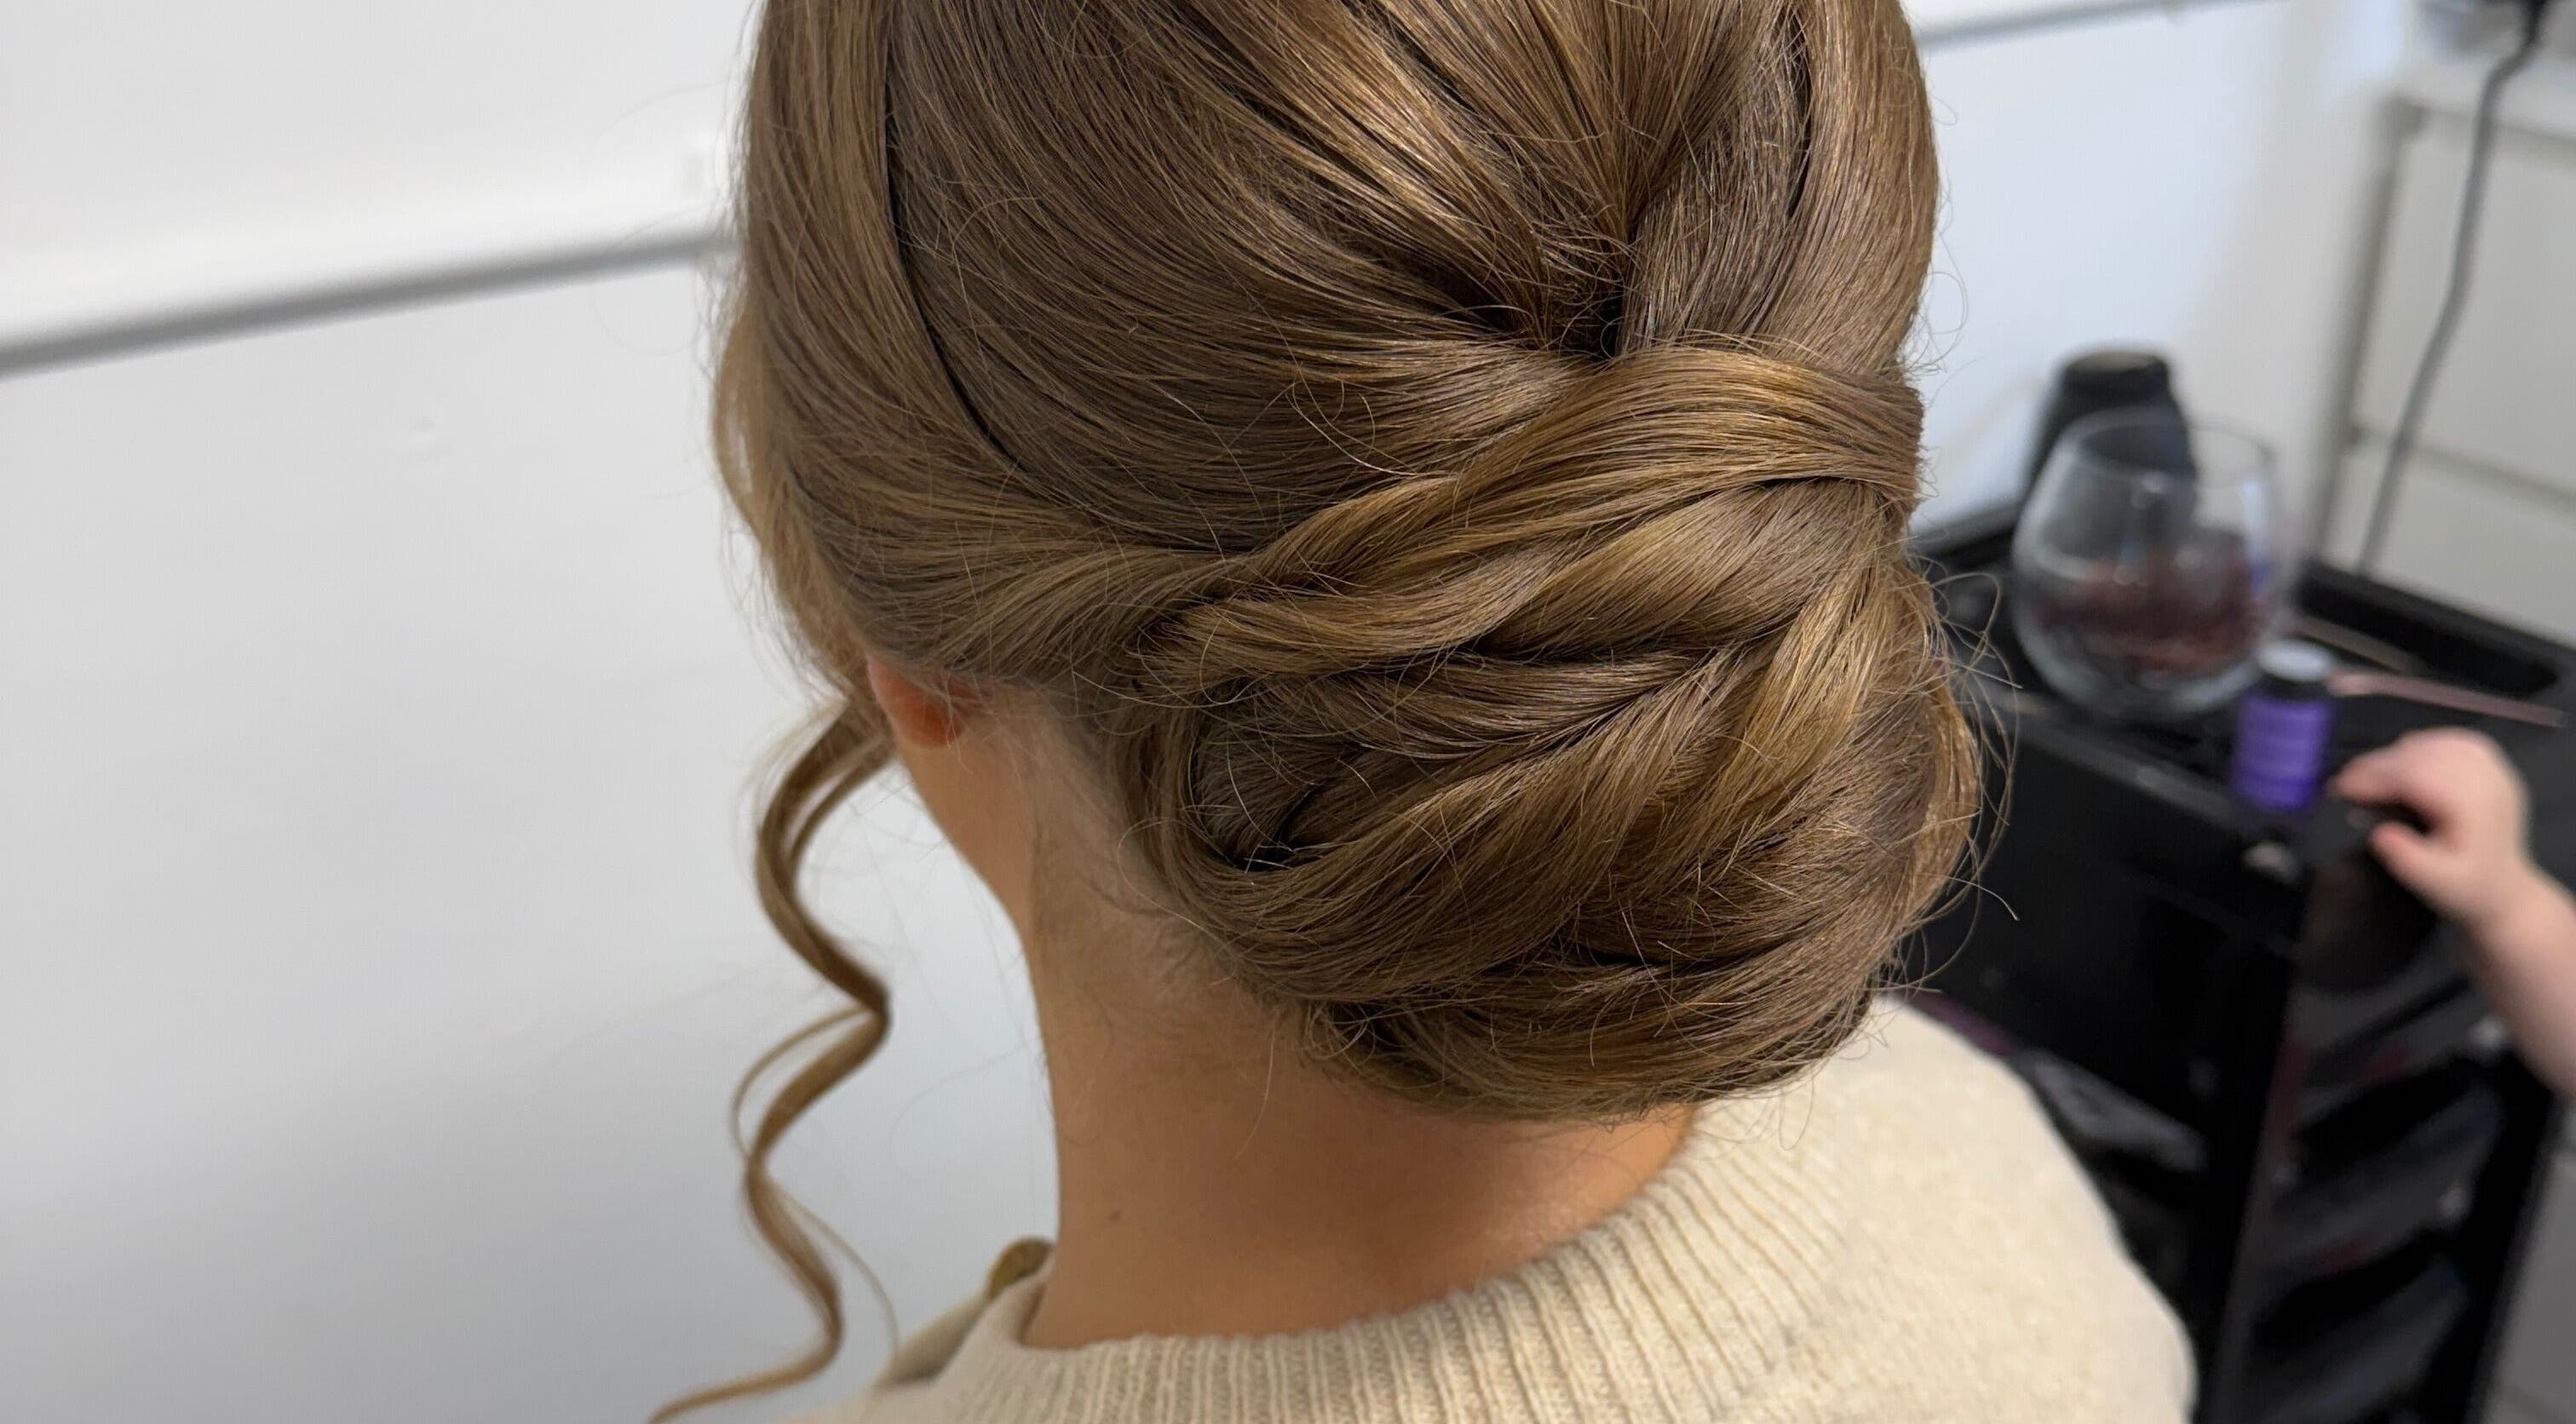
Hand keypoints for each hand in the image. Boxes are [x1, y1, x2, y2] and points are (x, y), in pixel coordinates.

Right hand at [2331, 728, 2551, 934]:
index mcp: (2474, 807)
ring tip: (2367, 776)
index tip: (2339, 791)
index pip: (2417, 777)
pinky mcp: (2490, 765)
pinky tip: (2401, 763)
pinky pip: (2449, 740)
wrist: (2504, 888)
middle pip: (2422, 755)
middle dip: (2377, 766)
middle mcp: (2487, 780)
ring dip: (2395, 755)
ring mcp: (2492, 769)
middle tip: (2343, 784)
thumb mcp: (2433, 885)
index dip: (2374, 779)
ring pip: (2434, 743)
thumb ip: (2406, 859)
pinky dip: (2419, 746)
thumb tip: (2380, 832)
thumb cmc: (2464, 888)